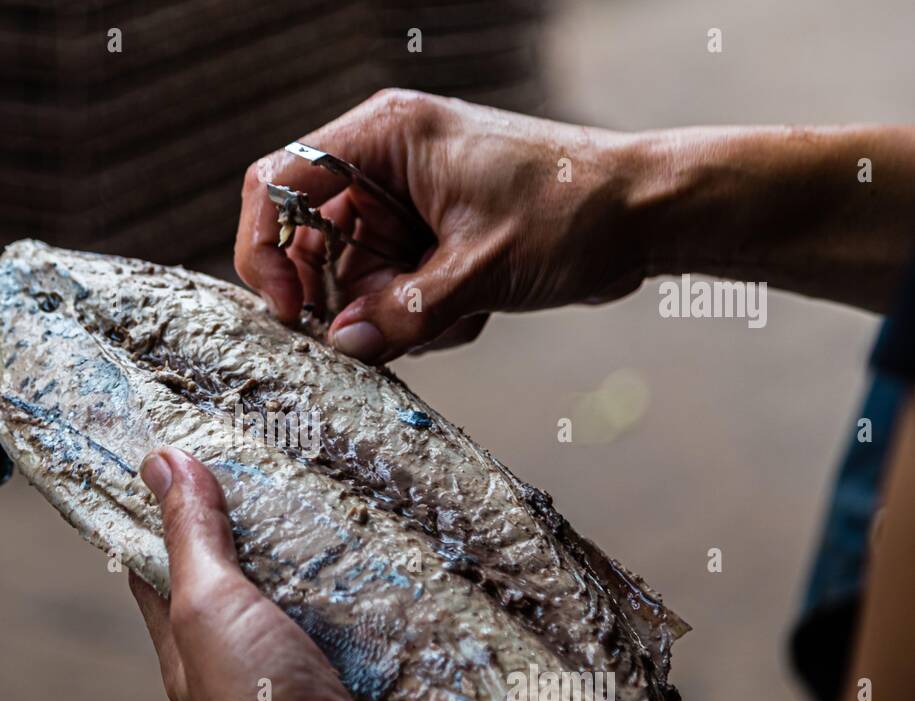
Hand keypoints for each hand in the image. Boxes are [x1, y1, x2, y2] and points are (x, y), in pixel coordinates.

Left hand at [128, 447, 459, 700]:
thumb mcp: (210, 605)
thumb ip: (192, 537)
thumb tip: (161, 461)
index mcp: (193, 648)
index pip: (165, 571)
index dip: (167, 516)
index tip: (184, 458)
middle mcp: (247, 662)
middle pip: (250, 579)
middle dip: (265, 526)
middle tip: (288, 459)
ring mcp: (309, 674)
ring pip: (314, 599)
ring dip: (330, 557)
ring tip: (350, 491)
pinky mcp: (366, 683)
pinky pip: (371, 624)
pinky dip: (381, 590)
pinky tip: (398, 550)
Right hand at [235, 89, 649, 362]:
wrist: (646, 214)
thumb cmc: (574, 210)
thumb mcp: (483, 268)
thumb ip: (405, 311)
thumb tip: (344, 347)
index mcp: (386, 138)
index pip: (280, 181)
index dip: (267, 249)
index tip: (291, 311)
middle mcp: (384, 166)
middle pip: (309, 241)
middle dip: (341, 298)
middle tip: (377, 335)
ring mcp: (405, 204)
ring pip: (351, 279)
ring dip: (389, 314)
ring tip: (454, 314)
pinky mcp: (427, 238)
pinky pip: (388, 291)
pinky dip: (419, 316)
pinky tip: (474, 309)